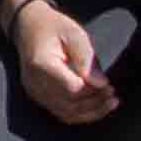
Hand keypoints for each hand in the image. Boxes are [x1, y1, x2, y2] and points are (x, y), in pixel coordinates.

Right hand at [6, 0, 111, 125]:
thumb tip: (101, 84)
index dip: (93, 90)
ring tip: (108, 102)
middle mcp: (34, 82)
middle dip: (95, 103)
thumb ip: (86, 59)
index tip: (109, 85)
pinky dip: (80, 114)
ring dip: (91, 112)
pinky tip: (95, 107)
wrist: (27, 26)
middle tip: (112, 94)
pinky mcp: (38, 97)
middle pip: (70, 104)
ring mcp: (34, 92)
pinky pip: (61, 113)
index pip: (71, 88)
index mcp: (42, 64)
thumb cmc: (52, 27)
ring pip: (66, 114)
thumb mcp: (74, 33)